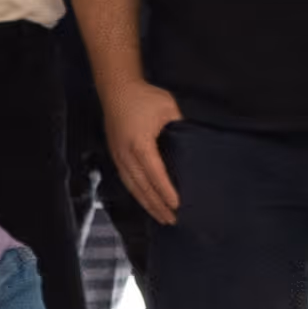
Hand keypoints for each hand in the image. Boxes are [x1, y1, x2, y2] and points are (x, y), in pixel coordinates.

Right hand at [101, 76, 185, 222]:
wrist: (116, 88)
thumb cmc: (144, 96)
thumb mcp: (168, 107)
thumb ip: (180, 126)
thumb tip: (192, 144)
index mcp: (140, 143)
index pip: (155, 173)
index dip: (166, 191)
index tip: (177, 204)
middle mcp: (126, 153)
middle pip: (142, 186)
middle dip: (157, 204)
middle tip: (171, 219)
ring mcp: (118, 155)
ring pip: (132, 186)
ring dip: (146, 203)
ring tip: (160, 217)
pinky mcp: (115, 154)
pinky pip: (126, 179)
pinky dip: (136, 193)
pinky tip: (145, 201)